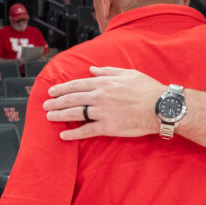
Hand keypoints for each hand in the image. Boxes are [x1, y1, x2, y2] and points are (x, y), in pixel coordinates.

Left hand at [44, 66, 163, 140]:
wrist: (160, 107)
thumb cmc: (147, 89)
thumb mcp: (128, 73)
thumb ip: (108, 71)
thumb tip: (92, 70)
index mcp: (104, 83)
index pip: (77, 85)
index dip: (62, 88)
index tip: (52, 91)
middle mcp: (100, 96)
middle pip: (72, 99)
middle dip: (56, 102)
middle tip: (45, 105)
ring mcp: (103, 112)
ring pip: (76, 113)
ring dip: (60, 115)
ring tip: (49, 117)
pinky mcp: (108, 127)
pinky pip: (86, 130)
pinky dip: (73, 133)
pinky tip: (63, 134)